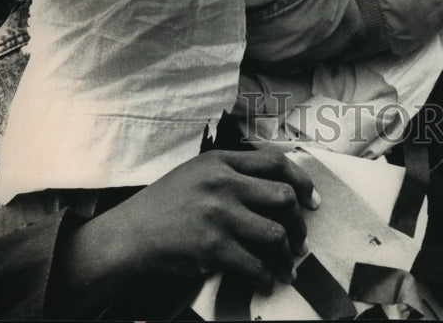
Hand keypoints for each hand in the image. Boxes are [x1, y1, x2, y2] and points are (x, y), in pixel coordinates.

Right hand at [50, 148, 318, 317]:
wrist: (130, 233)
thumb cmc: (164, 205)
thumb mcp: (197, 173)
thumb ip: (230, 172)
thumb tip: (273, 187)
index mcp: (221, 161)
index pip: (276, 162)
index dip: (302, 181)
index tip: (312, 200)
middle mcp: (223, 182)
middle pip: (283, 196)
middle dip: (300, 223)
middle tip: (300, 240)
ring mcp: (218, 213)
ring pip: (275, 233)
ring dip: (286, 255)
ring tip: (286, 267)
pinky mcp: (212, 246)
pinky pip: (255, 265)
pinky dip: (267, 277)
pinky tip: (266, 282)